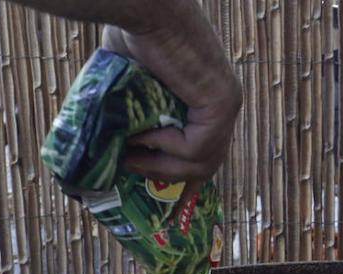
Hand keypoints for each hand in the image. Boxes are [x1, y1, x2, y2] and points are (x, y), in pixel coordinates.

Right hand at [103, 20, 241, 183]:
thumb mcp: (133, 84)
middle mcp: (226, 103)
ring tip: (128, 159)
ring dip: (161, 167)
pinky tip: (143, 133)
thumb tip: (115, 144)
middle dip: (172, 178)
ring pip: (201, 162)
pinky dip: (166, 148)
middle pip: (208, 162)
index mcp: (211, 97)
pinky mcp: (220, 106)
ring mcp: (227, 105)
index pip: (207, 148)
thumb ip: (137, 113)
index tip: (157, 188)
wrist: (141, 8)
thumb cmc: (132, 33)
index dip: (183, 173)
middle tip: (135, 177)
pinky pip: (194, 148)